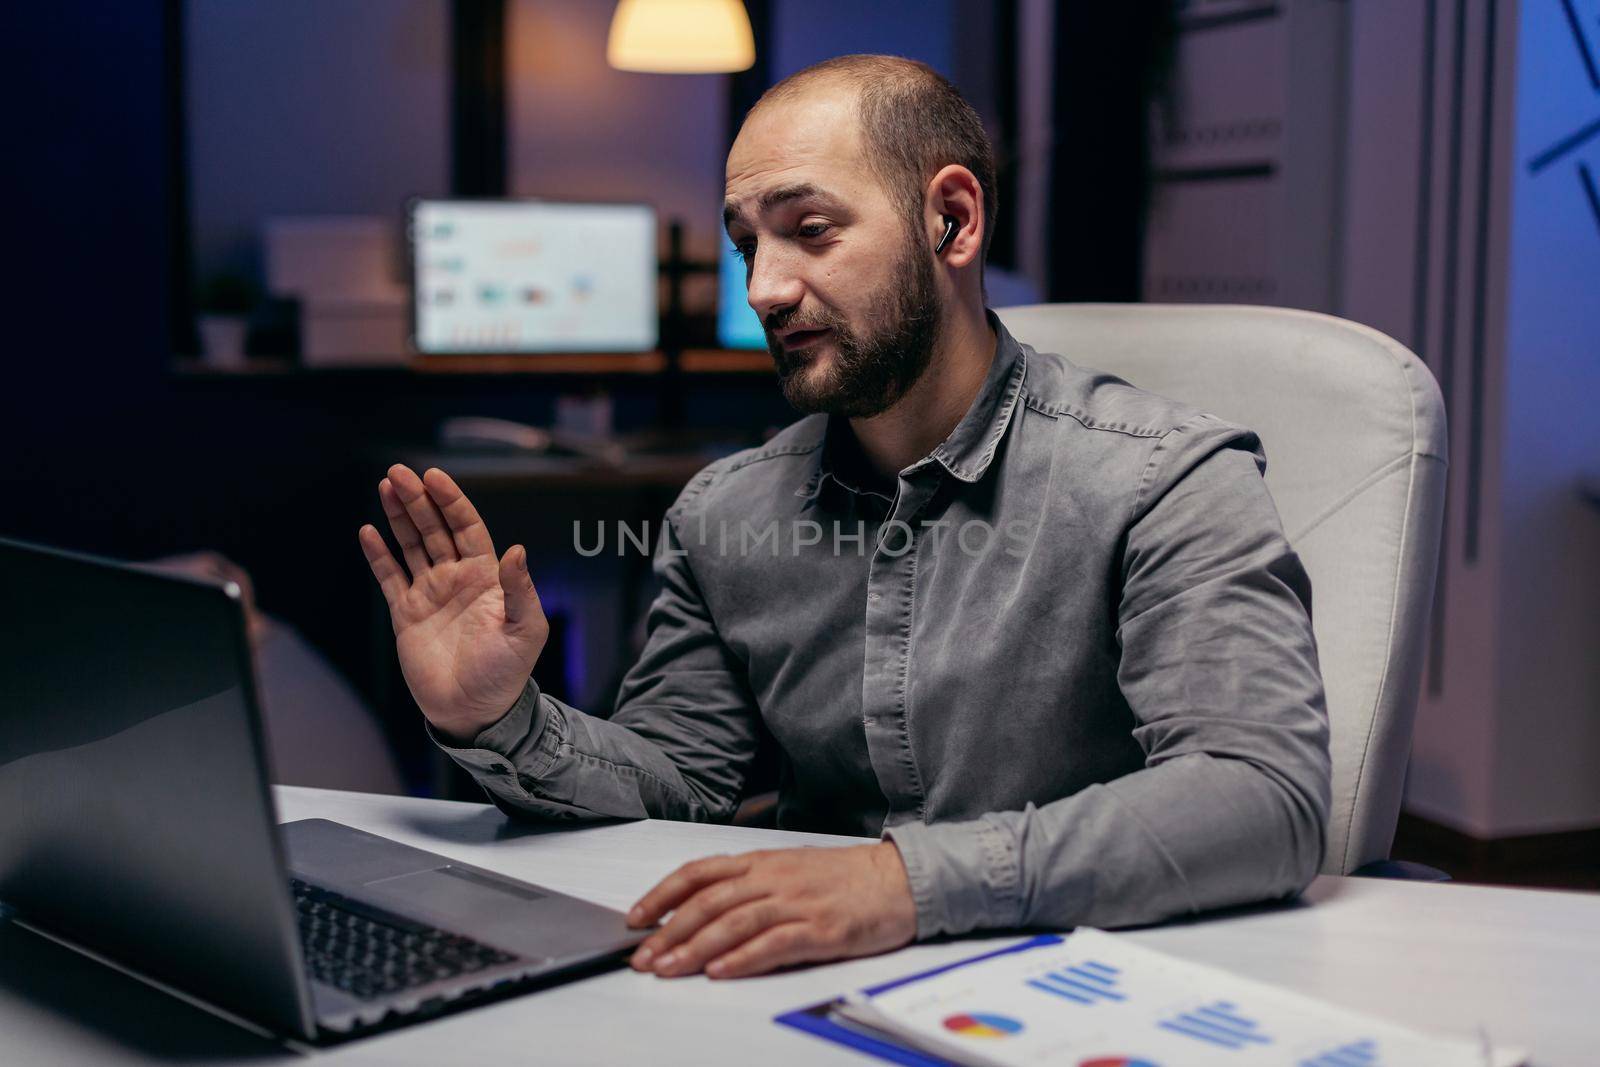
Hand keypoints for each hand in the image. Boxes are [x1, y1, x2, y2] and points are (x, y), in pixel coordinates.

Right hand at [358, 464, 547, 742]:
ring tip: (385, 486)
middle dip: (418, 500)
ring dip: (398, 517)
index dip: (451, 501)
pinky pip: (390, 578)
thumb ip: (521, 590)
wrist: (474, 711)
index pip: (466, 527)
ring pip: (411, 545)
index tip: (434, 476)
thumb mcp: (526, 631)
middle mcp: (456, 579)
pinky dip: (379, 555)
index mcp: (486, 577)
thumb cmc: (506, 673)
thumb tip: (517, 550)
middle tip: (399, 472)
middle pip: (434, 529)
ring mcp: (430, 594)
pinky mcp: (406, 614)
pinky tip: (368, 531)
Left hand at [625, 842, 916, 978]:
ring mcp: (797, 903)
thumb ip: (748, 886)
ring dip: (695, 947)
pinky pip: (775, 943)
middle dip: (668, 932)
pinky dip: (744, 958)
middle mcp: (773, 879)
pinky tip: (721, 971)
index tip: (634, 918)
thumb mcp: (789, 870)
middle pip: (709, 902)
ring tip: (668, 969)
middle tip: (641, 957)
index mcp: (762, 862)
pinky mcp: (822, 930)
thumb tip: (699, 909)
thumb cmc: (844, 878)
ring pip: (734, 922)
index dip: (662, 894)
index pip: (699, 873)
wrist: (900, 879)